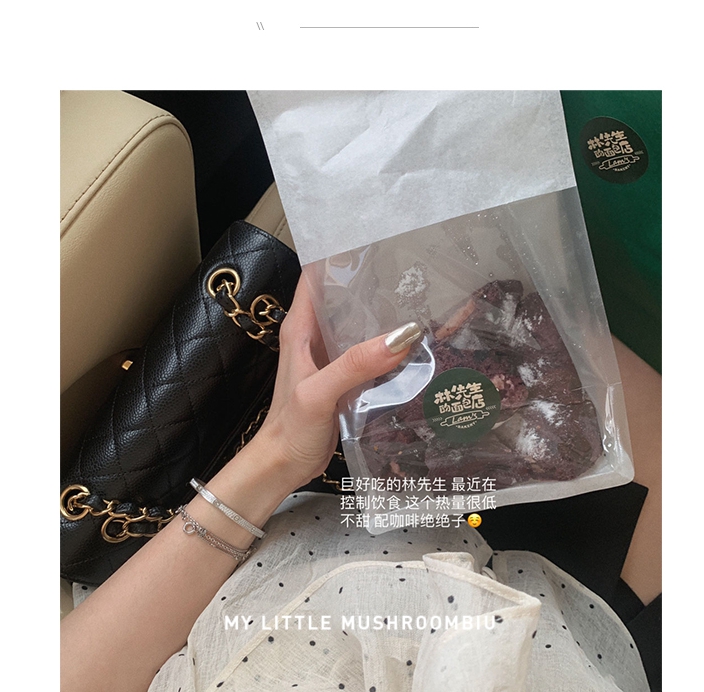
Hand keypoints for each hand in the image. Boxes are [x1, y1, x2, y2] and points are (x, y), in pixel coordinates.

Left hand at [243, 272, 421, 489]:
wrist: (284, 465)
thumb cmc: (290, 428)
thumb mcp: (320, 392)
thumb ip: (356, 364)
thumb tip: (403, 334)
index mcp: (300, 328)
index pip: (315, 276)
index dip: (339, 254)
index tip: (372, 239)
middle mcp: (315, 336)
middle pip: (343, 296)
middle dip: (372, 280)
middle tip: (410, 266)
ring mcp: (331, 356)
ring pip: (359, 323)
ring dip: (383, 313)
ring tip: (419, 296)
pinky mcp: (345, 376)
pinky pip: (368, 351)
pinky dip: (388, 344)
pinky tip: (413, 342)